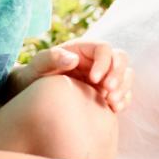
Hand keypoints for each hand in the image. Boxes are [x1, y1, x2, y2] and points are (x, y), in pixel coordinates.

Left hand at [18, 42, 133, 112]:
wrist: (32, 94)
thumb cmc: (34, 75)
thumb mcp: (38, 65)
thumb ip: (51, 58)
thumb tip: (73, 59)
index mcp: (84, 49)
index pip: (104, 48)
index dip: (104, 62)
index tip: (94, 79)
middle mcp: (98, 60)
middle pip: (120, 59)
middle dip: (119, 74)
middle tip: (108, 90)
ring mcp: (104, 76)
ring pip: (126, 75)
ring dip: (124, 87)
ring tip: (112, 102)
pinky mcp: (106, 92)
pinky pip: (123, 93)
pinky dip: (123, 100)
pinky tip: (114, 109)